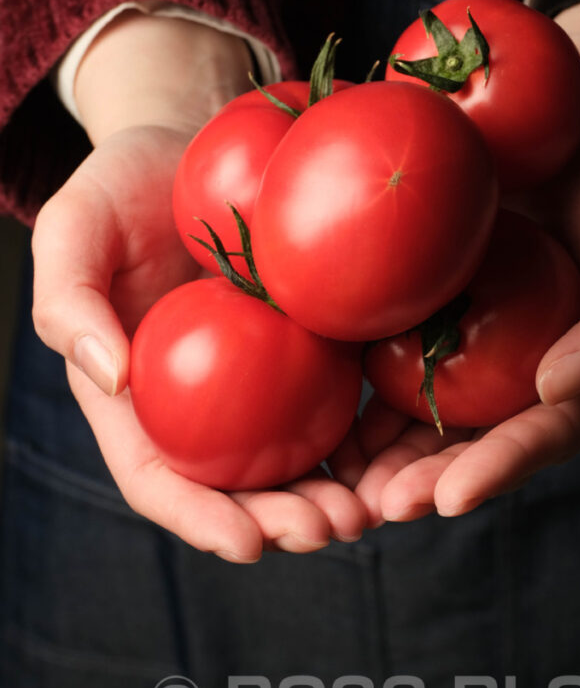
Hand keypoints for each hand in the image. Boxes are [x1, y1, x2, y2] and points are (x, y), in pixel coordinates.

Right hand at [32, 13, 365, 559]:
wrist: (193, 143)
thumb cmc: (119, 186)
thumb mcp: (74, 230)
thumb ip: (69, 302)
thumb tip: (110, 378)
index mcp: (135, 394)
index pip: (158, 476)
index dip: (199, 517)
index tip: (247, 544)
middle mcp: (198, 399)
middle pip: (237, 483)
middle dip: (283, 521)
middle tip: (333, 529)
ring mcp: (258, 376)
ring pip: (295, 454)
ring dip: (335, 491)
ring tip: (377, 507)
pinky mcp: (307, 342)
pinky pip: (335, 394)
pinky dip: (366, 431)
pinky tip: (401, 442)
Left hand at [330, 0, 579, 524]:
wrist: (566, 132)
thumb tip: (556, 388)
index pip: (542, 434)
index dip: (498, 469)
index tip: (449, 497)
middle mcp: (525, 381)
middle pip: (473, 445)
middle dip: (426, 482)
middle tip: (379, 506)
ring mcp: (474, 356)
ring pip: (424, 422)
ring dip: (381, 459)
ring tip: (338, 485)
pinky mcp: (427, 323)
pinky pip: (388, 367)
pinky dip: (356, 399)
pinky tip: (321, 417)